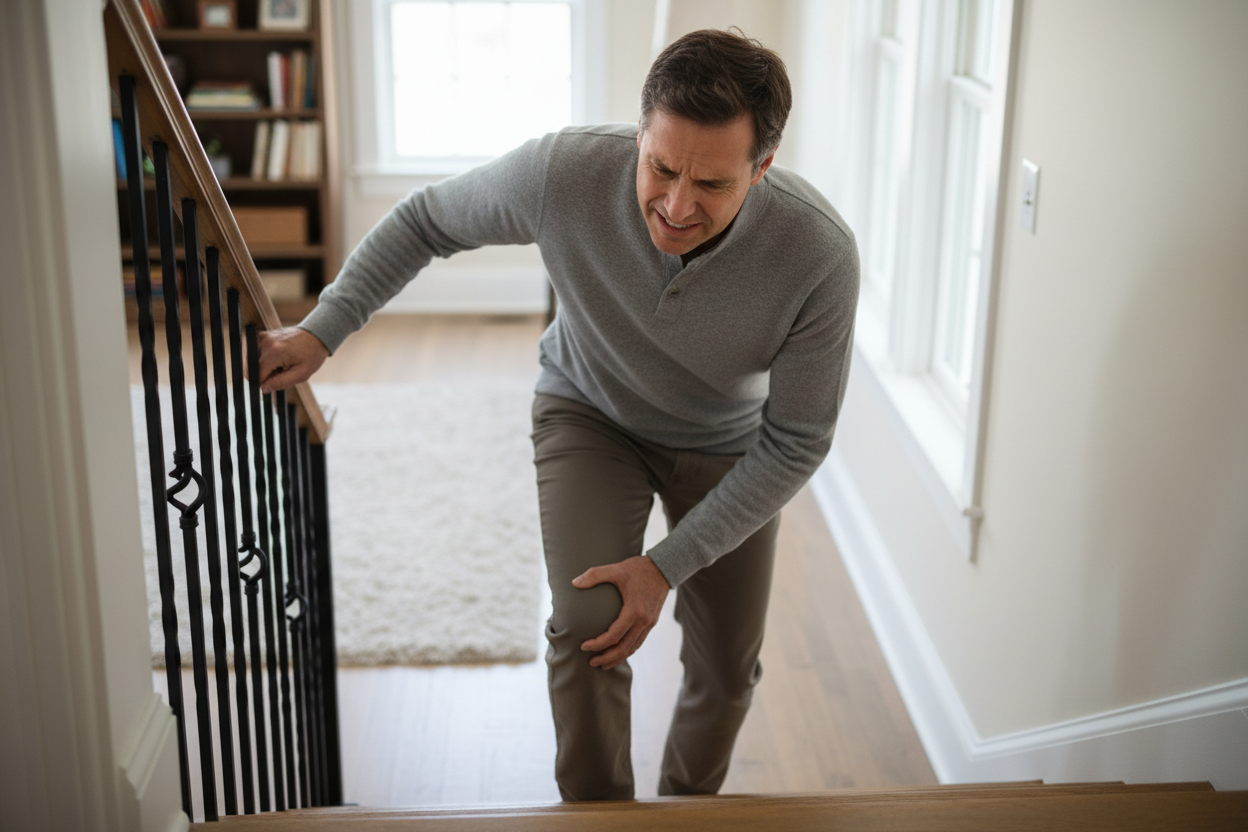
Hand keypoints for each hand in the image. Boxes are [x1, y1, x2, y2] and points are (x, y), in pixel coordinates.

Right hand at [253, 327, 329, 392]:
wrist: (316, 336)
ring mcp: (262, 337)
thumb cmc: (311, 355)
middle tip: (278, 371)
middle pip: (249, 368)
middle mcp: (265, 342)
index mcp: (275, 352)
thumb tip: (263, 388)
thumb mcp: (301, 374)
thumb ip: (281, 383)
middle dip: (261, 374)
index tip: (274, 381)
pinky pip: (252, 352)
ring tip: (277, 364)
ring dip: (260, 366)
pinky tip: (273, 359)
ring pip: (249, 361)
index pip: (256, 375)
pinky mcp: (261, 335)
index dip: (263, 383)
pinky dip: (260, 358)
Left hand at [573, 555, 669, 670]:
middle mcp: (644, 621)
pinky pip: (639, 642)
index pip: (614, 636)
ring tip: (603, 664)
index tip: (584, 646)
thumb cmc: (639, 568)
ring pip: (633, 648)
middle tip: (591, 662)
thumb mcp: (617, 569)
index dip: (598, 644)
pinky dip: (627, 651)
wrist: (665, 568)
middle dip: (607, 658)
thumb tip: (574, 583)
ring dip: (617, 658)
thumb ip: (595, 575)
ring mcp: (649, 623)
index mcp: (634, 610)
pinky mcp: (651, 622)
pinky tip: (618, 653)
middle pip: (624, 648)